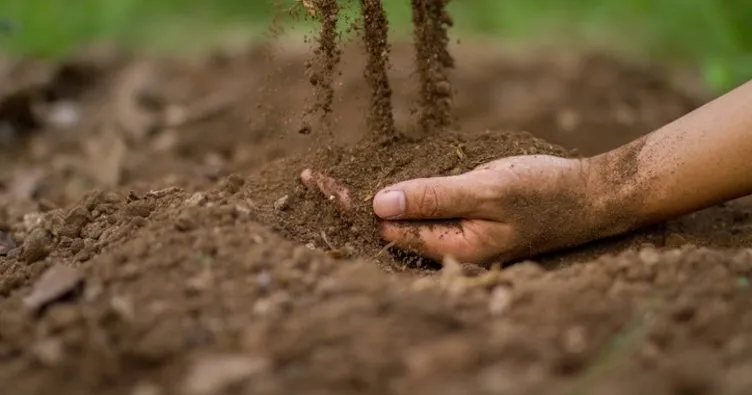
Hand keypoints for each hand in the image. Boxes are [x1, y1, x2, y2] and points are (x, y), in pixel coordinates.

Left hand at [302, 155, 612, 265]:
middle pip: (388, 230)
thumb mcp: (485, 191)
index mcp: (452, 251)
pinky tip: (383, 187)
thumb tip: (378, 205)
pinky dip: (401, 198)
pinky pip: (425, 214)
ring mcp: (458, 240)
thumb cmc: (543, 194)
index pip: (387, 229)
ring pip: (405, 222)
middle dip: (352, 207)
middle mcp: (450, 252)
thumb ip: (432, 198)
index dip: (351, 206)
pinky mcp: (466, 225)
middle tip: (312, 182)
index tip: (316, 183)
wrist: (589, 196)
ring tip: (334, 187)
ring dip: (373, 202)